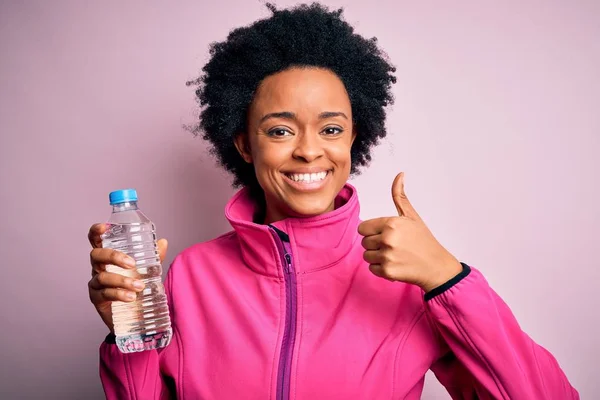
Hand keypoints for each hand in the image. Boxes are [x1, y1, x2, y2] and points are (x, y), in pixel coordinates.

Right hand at [87, 223, 167, 331]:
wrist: (136, 314)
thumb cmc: (137, 287)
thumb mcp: (147, 271)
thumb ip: (154, 257)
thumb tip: (163, 242)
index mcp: (108, 257)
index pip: (96, 240)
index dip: (96, 232)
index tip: (104, 227)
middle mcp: (99, 267)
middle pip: (96, 255)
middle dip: (114, 256)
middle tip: (132, 263)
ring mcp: (96, 283)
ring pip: (102, 277)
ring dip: (122, 280)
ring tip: (139, 287)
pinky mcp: (97, 299)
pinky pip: (104, 294)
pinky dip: (119, 294)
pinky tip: (130, 297)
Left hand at [358, 172, 461, 292]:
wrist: (436, 266)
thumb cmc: (423, 240)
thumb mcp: (412, 216)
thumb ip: (400, 196)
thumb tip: (400, 174)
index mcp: (391, 223)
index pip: (363, 228)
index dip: (372, 231)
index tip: (386, 234)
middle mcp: (387, 238)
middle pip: (364, 242)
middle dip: (376, 244)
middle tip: (394, 246)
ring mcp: (387, 256)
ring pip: (367, 256)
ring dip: (377, 257)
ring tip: (395, 255)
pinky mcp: (387, 271)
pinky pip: (372, 268)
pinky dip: (381, 269)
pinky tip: (396, 265)